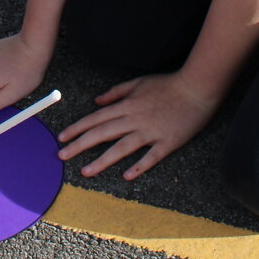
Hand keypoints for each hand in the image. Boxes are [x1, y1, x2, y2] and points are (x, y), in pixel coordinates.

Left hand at [57, 73, 216, 180]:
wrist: (196, 88)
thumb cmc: (167, 84)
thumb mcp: (138, 82)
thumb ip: (116, 92)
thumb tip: (97, 101)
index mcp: (127, 105)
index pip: (96, 118)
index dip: (77, 128)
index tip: (62, 137)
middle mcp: (134, 119)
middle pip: (102, 133)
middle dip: (80, 145)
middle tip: (62, 156)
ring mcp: (151, 131)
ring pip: (122, 148)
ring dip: (102, 160)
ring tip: (86, 171)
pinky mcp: (167, 142)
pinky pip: (151, 156)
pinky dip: (139, 166)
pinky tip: (126, 176)